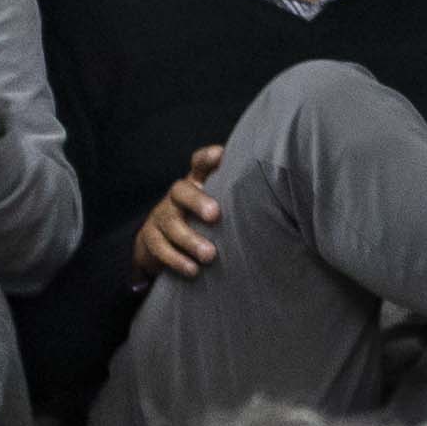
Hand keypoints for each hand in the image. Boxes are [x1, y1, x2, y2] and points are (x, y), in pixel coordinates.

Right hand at [135, 142, 230, 282]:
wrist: (160, 239)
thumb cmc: (200, 219)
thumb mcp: (217, 203)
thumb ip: (237, 196)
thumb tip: (274, 191)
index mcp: (195, 183)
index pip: (199, 164)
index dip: (207, 158)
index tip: (220, 155)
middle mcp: (176, 197)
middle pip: (181, 192)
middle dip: (197, 202)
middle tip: (215, 215)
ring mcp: (161, 217)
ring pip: (171, 224)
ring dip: (190, 240)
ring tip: (209, 255)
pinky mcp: (151, 239)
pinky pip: (160, 248)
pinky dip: (177, 260)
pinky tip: (193, 270)